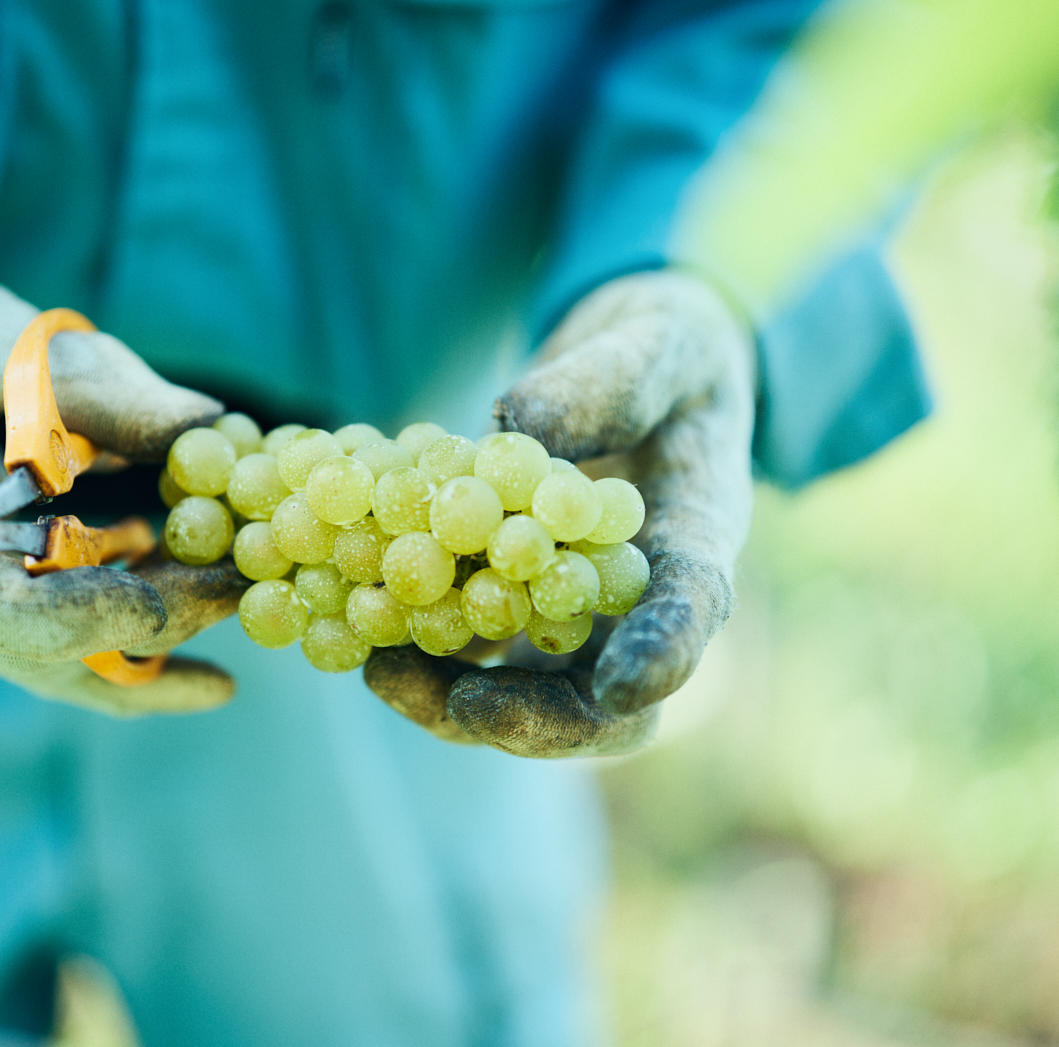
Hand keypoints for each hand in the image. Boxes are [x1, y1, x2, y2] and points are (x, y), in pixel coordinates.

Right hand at [0, 198, 245, 713]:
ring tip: (232, 608)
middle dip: (149, 632)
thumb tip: (218, 429)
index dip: (120, 611)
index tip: (214, 589)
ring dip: (132, 634)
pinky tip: (166, 590)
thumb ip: (99, 392)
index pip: (9, 612)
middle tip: (249, 600)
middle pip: (34, 650)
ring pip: (33, 650)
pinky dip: (93, 606)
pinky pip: (19, 620)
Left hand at [364, 270, 755, 755]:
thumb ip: (604, 381)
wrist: (639, 369)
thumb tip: (519, 423)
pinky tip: (360, 633)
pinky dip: (420, 655)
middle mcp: (639, 598)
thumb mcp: (654, 339)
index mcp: (698, 530)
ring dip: (459, 702)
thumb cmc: (666, 348)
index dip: (662, 652)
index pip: (693, 605)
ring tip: (384, 675)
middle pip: (610, 699)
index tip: (622, 686)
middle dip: (540, 719)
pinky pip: (473, 652)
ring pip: (532, 695)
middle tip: (466, 706)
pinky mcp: (514, 603)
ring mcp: (575, 612)